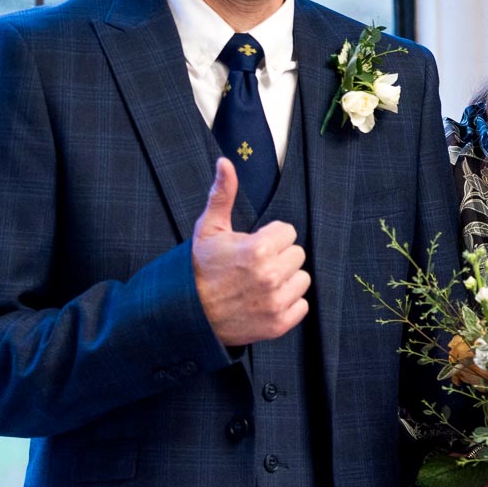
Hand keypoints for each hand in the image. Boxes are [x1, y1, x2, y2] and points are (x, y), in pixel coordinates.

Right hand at [192, 158, 310, 346]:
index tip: (253, 246)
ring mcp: (275, 302)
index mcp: (258, 249)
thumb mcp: (209, 228)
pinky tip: (265, 301)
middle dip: (279, 257)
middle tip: (255, 266)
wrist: (185, 313)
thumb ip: (223, 194)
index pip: (289, 232)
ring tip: (261, 283)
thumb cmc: (198, 269)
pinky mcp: (278, 324)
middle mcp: (271, 276)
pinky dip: (288, 304)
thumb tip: (225, 162)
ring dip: (286, 280)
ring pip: (302, 279)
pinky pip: (301, 306)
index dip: (271, 237)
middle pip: (297, 255)